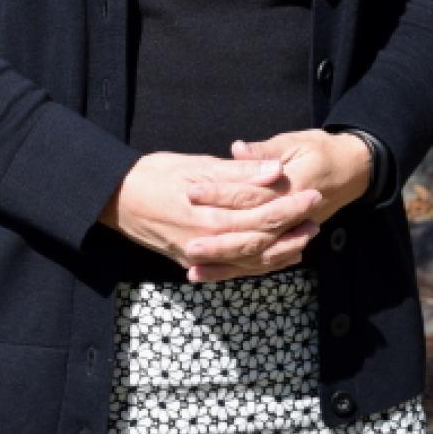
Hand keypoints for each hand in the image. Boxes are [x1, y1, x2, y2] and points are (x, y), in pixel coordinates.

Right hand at [99, 150, 321, 279]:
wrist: (116, 199)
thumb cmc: (154, 174)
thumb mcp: (195, 165)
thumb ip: (237, 174)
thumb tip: (275, 173)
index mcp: (209, 215)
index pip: (259, 213)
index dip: (289, 203)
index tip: (313, 192)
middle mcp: (207, 241)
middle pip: (260, 237)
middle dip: (291, 225)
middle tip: (316, 212)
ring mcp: (199, 255)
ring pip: (250, 259)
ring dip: (281, 249)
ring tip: (306, 236)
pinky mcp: (192, 261)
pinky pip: (233, 268)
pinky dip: (258, 264)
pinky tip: (276, 256)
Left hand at [181, 129, 372, 281]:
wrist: (352, 170)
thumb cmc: (319, 151)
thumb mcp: (294, 142)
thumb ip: (264, 150)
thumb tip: (238, 149)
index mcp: (292, 188)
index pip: (251, 195)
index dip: (221, 194)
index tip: (191, 192)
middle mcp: (293, 218)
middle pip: (252, 233)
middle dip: (219, 240)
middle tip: (187, 242)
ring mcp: (292, 234)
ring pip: (256, 255)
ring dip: (225, 262)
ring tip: (193, 266)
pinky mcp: (288, 243)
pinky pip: (262, 263)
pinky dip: (236, 271)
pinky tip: (208, 275)